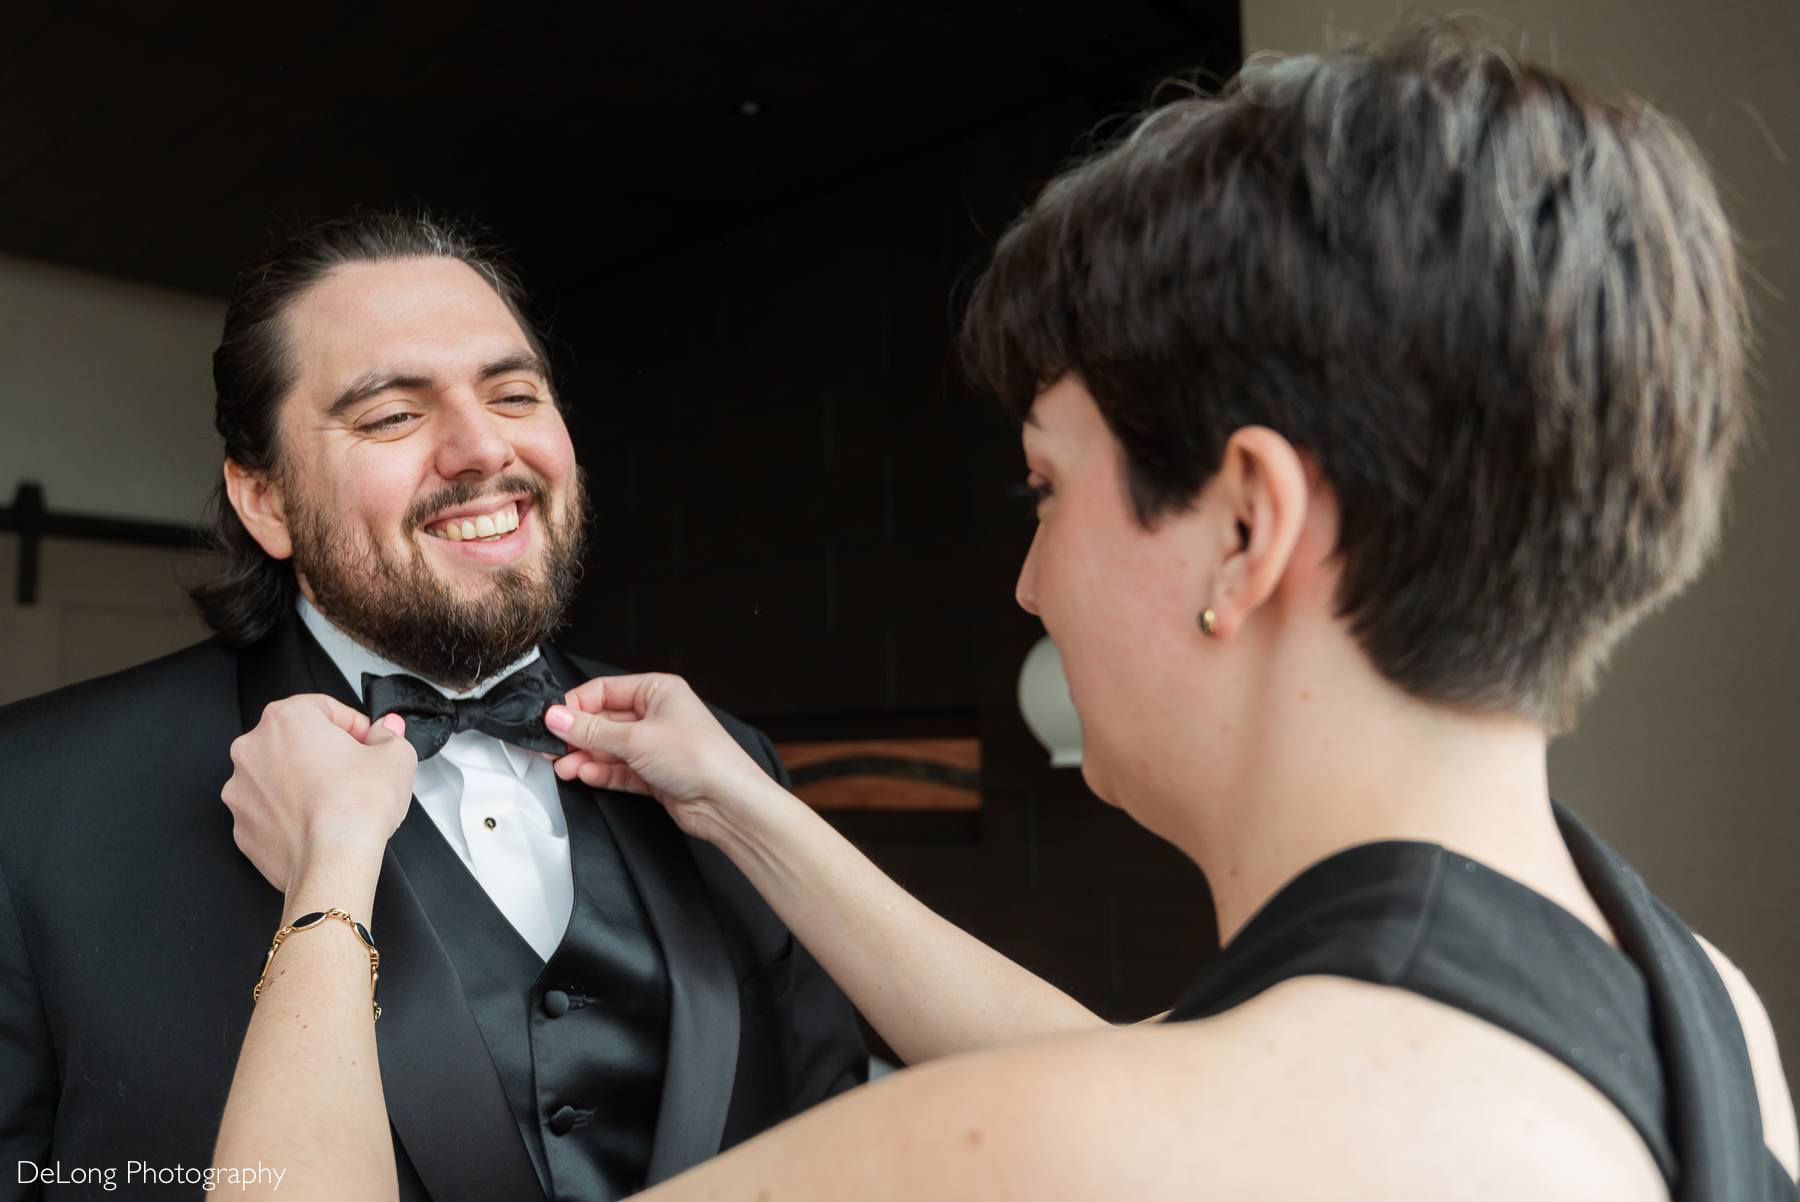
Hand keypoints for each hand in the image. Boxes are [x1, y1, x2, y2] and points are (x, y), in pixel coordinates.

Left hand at [223, 694, 416, 895]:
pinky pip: (268, 808)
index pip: (323, 706)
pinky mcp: (242, 824)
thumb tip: (385, 733)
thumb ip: (389, 734)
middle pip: (296, 739)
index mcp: (286, 719)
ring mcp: (241, 789)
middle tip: (354, 770)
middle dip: (325, 751)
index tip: (366, 740)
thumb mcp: (396, 756)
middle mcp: (254, 749)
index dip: (353, 724)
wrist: (332, 863)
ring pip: (278, 774)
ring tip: (335, 800)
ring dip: (303, 781)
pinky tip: (316, 821)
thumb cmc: (355, 810)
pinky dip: (289, 811)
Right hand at [546, 674, 779, 844]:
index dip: (577, 705)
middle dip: (578, 735)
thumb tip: (557, 717)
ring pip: (610, 748)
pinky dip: (601, 772)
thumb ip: (591, 730)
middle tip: (554, 746)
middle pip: (605, 720)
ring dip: (585, 757)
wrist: (728, 802)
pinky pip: (619, 770)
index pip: (605, 690)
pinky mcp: (655, 775)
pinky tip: (584, 774)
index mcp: (659, 690)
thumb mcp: (636, 738)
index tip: (553, 720)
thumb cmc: (702, 758)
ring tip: (564, 765)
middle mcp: (658, 716)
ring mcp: (656, 746)